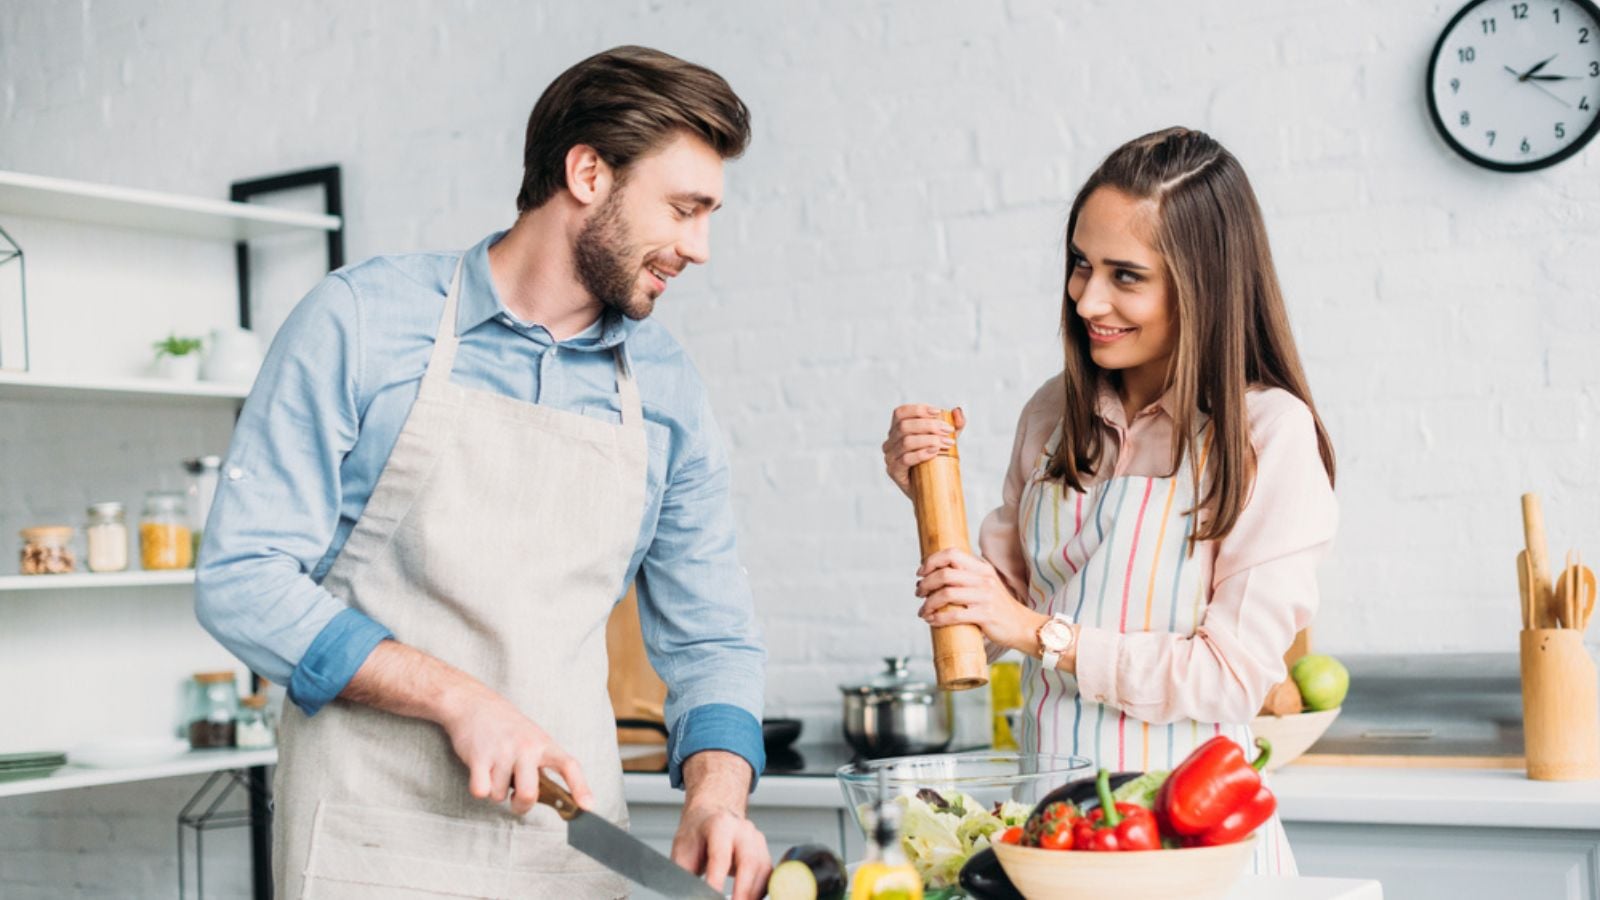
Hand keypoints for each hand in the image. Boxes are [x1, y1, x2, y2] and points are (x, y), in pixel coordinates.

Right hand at [437, 683, 593, 816]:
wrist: (475, 704)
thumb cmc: (507, 728)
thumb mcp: (533, 739)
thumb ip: (542, 765)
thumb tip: (553, 799)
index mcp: (544, 744)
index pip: (568, 766)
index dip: (580, 787)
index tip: (588, 805)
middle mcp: (527, 747)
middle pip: (529, 794)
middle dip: (521, 806)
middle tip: (516, 799)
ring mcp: (503, 751)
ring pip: (499, 795)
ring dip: (495, 790)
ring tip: (495, 768)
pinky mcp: (479, 756)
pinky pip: (480, 791)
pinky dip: (479, 788)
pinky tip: (481, 770)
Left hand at [671, 800, 769, 898]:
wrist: (712, 817)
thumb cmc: (697, 835)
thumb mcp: (682, 850)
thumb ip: (684, 874)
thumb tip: (687, 894)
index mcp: (719, 825)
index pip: (720, 856)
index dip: (716, 880)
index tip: (712, 897)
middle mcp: (743, 830)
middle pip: (749, 862)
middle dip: (742, 891)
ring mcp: (757, 840)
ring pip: (762, 870)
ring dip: (752, 895)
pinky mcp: (765, 853)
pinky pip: (768, 876)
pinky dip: (758, 893)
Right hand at [883, 404, 964, 497]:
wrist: (931, 491)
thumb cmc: (937, 462)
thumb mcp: (946, 440)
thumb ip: (954, 425)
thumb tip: (957, 411)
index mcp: (898, 430)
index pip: (900, 413)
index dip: (918, 409)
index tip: (939, 412)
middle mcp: (890, 442)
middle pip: (905, 426)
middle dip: (929, 425)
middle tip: (948, 431)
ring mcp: (890, 457)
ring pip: (906, 441)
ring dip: (929, 439)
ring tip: (947, 443)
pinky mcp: (894, 472)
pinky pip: (905, 459)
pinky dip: (921, 453)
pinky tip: (934, 452)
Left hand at [917, 548, 1045, 652]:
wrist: (1022, 625)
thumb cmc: (997, 606)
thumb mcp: (985, 584)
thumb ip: (966, 576)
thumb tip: (933, 576)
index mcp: (982, 568)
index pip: (952, 554)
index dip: (932, 561)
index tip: (920, 573)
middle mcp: (984, 579)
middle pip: (945, 574)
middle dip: (926, 584)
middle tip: (918, 593)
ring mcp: (985, 597)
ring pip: (946, 594)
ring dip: (928, 603)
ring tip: (923, 611)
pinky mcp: (985, 616)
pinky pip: (954, 615)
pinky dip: (938, 618)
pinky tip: (932, 621)